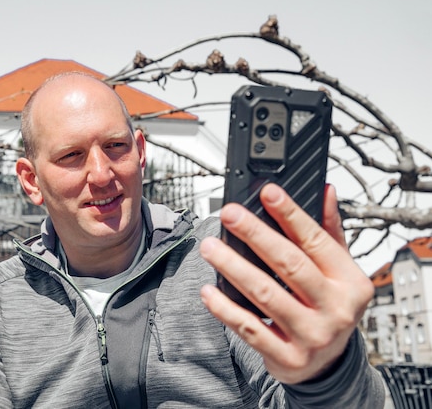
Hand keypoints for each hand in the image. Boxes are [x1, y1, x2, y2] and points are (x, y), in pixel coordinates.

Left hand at [199, 183, 373, 383]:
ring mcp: (311, 335)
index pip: (316, 240)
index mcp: (349, 282)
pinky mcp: (287, 357)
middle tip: (230, 214)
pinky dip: (226, 309)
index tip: (268, 193)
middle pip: (289, 264)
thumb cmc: (329, 308)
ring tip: (210, 247)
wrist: (329, 366)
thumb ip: (330, 232)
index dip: (291, 214)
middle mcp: (334, 309)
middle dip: (255, 234)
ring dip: (233, 267)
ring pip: (265, 294)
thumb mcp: (340, 272)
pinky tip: (209, 290)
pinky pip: (249, 329)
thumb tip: (325, 191)